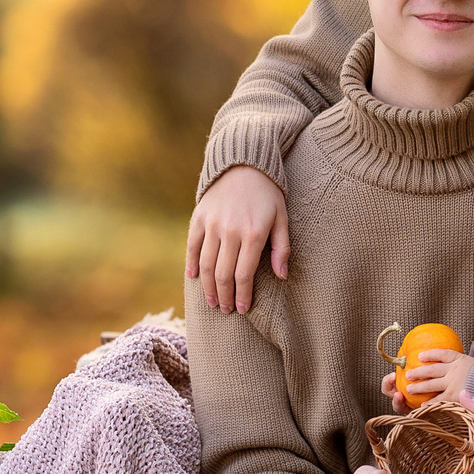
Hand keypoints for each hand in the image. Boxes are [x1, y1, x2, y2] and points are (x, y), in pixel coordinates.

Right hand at [186, 166, 289, 313]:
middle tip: (227, 309)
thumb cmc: (268, 194)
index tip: (243, 309)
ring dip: (208, 287)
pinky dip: (191, 264)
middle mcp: (231, 231)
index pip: (244, 274)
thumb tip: (281, 276)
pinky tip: (194, 278)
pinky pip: (192, 246)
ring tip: (213, 301)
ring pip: (205, 264)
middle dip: (225, 296)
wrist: (244, 164)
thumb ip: (282, 248)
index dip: (243, 295)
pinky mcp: (199, 217)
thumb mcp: (282, 218)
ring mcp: (212, 224)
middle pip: (223, 274)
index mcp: (254, 233)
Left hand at [398, 348, 473, 400]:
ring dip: (419, 386)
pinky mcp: (454, 395)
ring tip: (410, 388)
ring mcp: (453, 383)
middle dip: (419, 372)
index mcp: (460, 360)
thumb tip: (464, 368)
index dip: (430, 354)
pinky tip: (422, 405)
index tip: (420, 356)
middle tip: (408, 374)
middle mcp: (454, 370)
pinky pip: (439, 399)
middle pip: (432, 369)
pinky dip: (430, 403)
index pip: (443, 354)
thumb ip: (467, 367)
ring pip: (431, 384)